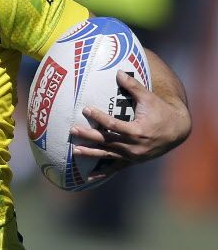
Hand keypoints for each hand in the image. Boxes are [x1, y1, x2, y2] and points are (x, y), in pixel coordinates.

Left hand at [70, 70, 191, 181]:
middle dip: (88, 136)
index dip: (98, 117)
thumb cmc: (161, 111)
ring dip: (91, 153)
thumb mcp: (148, 98)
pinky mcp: (133, 161)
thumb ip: (133, 86)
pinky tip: (90, 177)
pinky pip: (116, 168)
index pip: (113, 124)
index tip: (86, 109)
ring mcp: (133, 156)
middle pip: (107, 141)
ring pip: (108, 155)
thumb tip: (118, 72)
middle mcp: (134, 146)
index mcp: (137, 130)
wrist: (178, 130)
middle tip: (72, 130)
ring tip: (75, 151)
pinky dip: (103, 173)